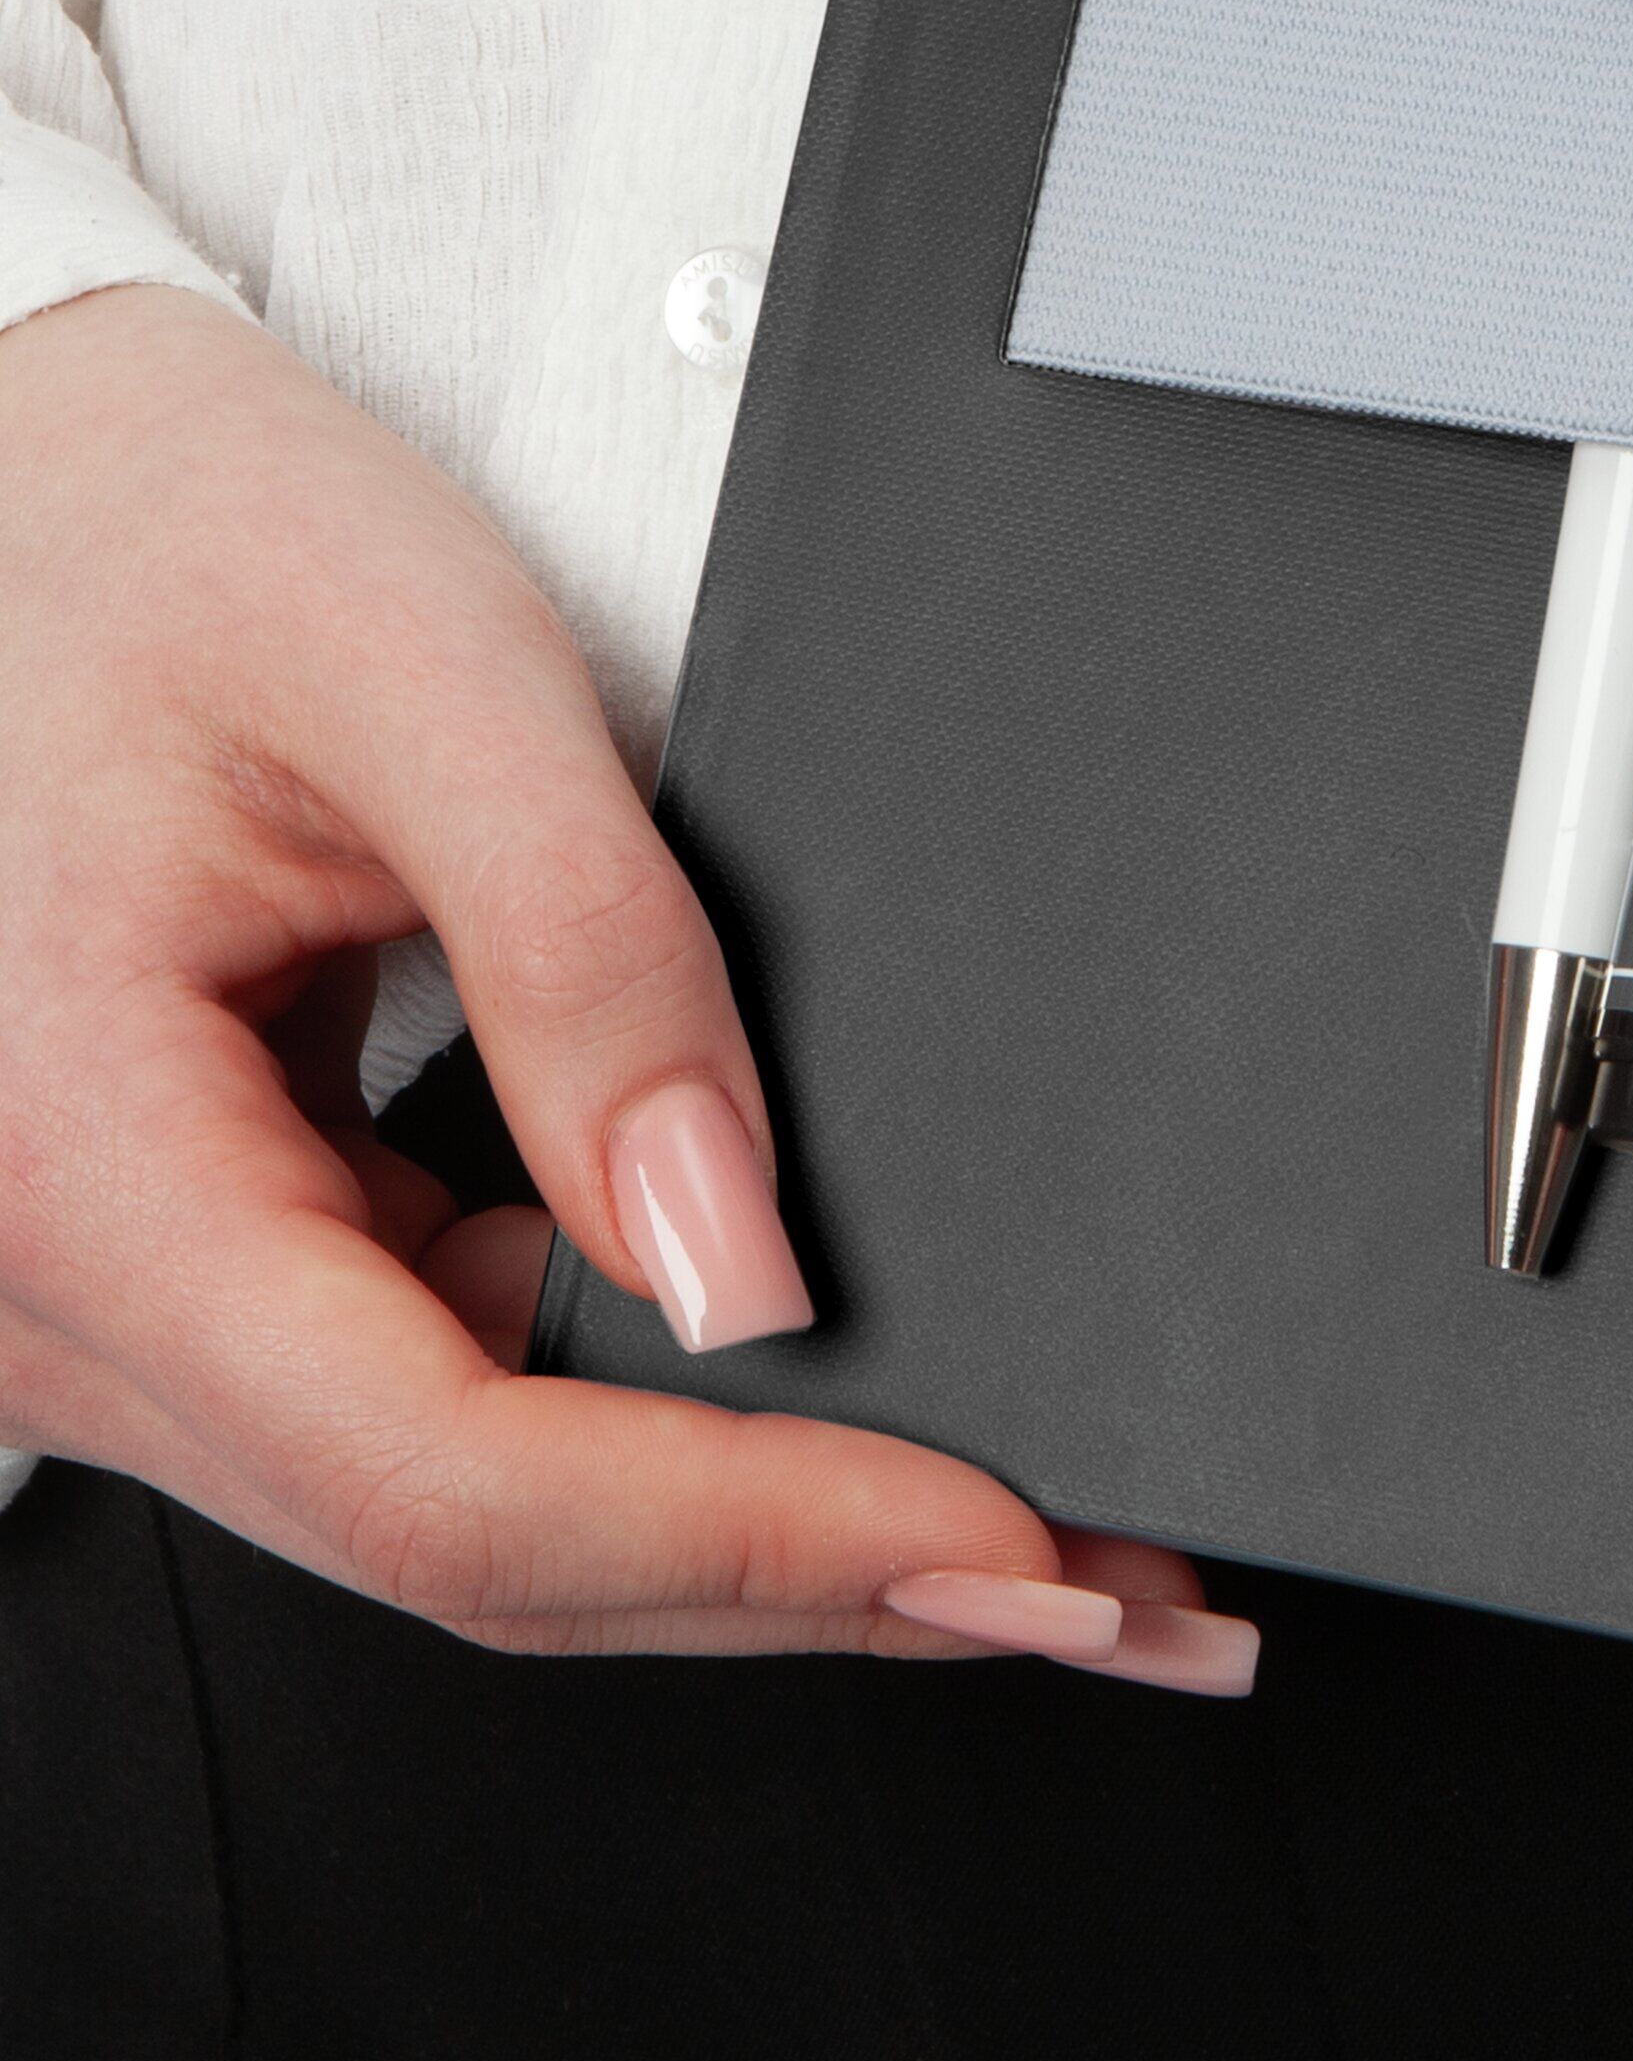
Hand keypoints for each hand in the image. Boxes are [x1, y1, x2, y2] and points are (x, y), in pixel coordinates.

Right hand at [0, 286, 1250, 1691]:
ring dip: (750, 1521)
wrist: (24, 468)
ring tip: (1012, 1510)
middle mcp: (63, 1292)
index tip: (1001, 1547)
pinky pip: (444, 1391)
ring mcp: (131, 1293)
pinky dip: (652, 1419)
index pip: (451, 1478)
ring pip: (469, 1499)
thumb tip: (737, 1255)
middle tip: (1097, 1592)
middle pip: (476, 1545)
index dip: (757, 1533)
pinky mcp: (209, 1252)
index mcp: (81, 1171)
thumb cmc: (161, 528)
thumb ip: (585, 960)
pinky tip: (821, 1402)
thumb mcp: (418, 680)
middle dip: (806, 1574)